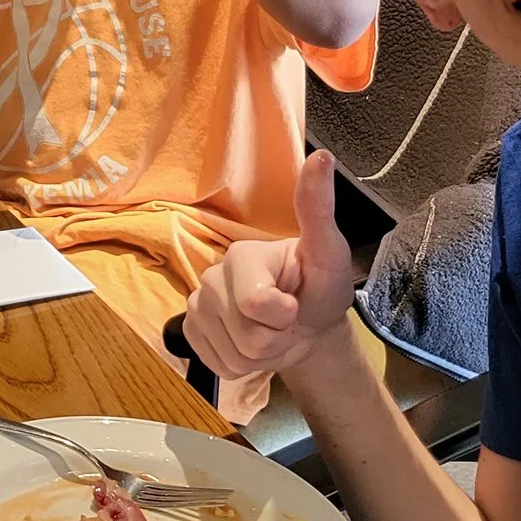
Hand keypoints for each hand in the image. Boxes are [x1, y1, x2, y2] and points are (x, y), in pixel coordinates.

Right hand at [184, 150, 353, 379]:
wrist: (306, 327)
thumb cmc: (319, 287)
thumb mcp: (329, 253)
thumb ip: (318, 210)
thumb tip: (322, 156)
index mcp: (242, 254)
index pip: (256, 305)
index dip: (285, 317)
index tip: (297, 303)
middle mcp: (211, 276)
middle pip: (245, 335)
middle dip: (275, 340)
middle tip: (287, 322)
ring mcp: (197, 305)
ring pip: (231, 354)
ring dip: (261, 355)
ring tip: (272, 332)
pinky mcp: (191, 332)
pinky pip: (216, 364)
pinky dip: (241, 364)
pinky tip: (251, 344)